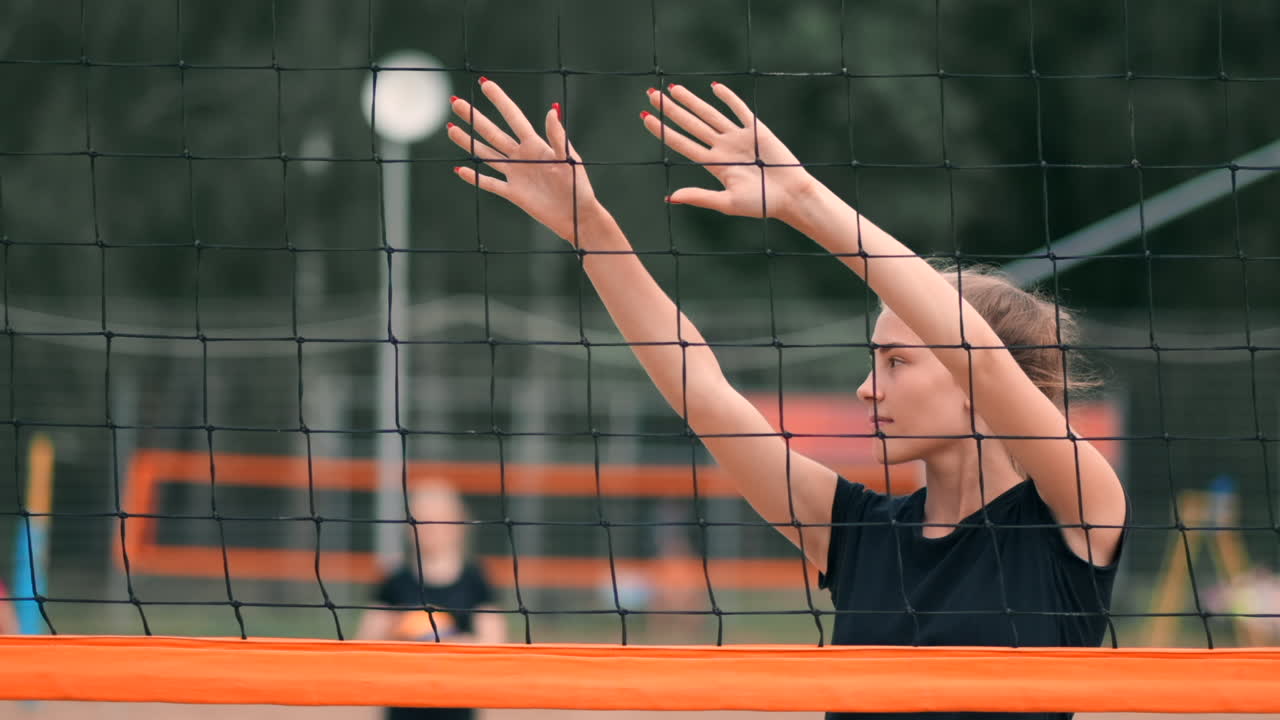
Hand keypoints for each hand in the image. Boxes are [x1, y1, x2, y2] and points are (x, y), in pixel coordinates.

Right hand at [448, 78, 600, 243]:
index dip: (499, 100)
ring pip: (486, 154)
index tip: (484, 84)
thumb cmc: (578, 187)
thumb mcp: (570, 159)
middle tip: (455, 101)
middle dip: (474, 117)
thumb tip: (552, 110)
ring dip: (469, 141)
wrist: (576, 216)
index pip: (513, 117)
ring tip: (451, 129)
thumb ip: (558, 136)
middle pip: (492, 132)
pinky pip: (490, 183)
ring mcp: (516, 174)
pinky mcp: (513, 193)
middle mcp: (522, 156)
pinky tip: (460, 169)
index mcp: (536, 144)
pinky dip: (475, 178)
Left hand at [643, 83, 816, 221]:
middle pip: (690, 125)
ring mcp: (738, 138)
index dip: (662, 130)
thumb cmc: (761, 204)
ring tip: (673, 89)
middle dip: (671, 110)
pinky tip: (714, 88)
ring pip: (709, 115)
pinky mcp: (756, 130)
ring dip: (692, 101)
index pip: (682, 143)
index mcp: (713, 165)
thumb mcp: (727, 203)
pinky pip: (739, 110)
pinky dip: (728, 98)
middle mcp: (722, 148)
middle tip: (651, 94)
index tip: (645, 117)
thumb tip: (670, 197)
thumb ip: (699, 197)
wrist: (792, 196)